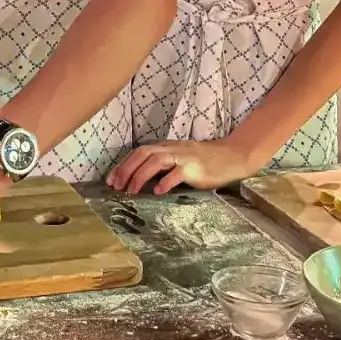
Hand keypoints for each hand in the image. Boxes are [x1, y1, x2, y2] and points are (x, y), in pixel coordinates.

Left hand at [107, 136, 260, 195]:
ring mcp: (183, 158)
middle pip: (143, 154)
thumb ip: (161, 166)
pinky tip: (157, 192)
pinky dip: (165, 182)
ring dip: (140, 175)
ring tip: (131, 191)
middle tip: (116, 187)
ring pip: (156, 161)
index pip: (138, 152)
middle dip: (126, 169)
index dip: (123, 165)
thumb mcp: (178, 159)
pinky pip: (177, 173)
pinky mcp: (195, 169)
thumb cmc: (202, 161)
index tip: (110, 180)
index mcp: (165, 147)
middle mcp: (171, 149)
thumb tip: (139, 179)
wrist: (230, 157)